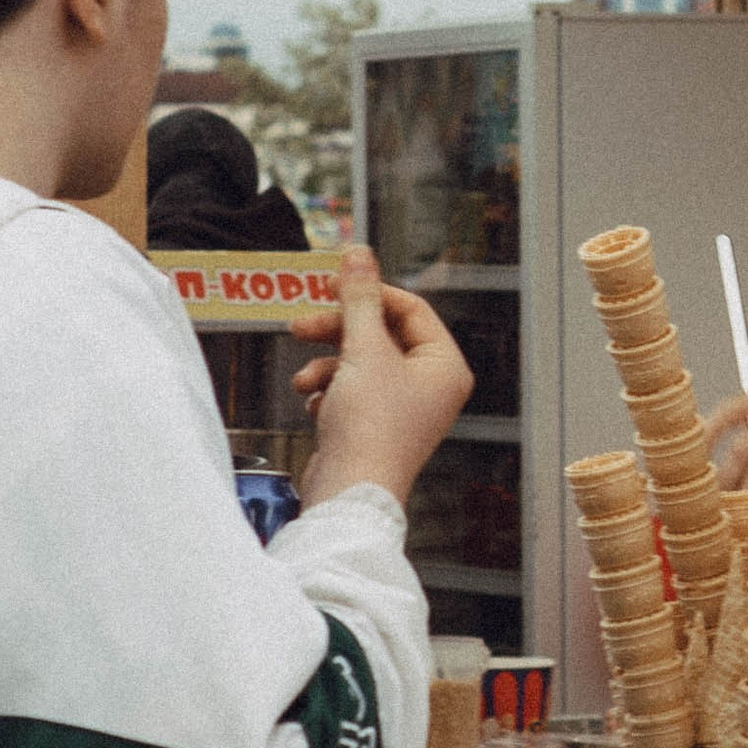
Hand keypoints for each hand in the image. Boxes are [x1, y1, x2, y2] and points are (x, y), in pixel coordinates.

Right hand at [296, 249, 472, 511]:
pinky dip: (329, 392)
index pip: (409, 309)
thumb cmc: (369, 430)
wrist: (348, 493)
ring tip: (304, 380)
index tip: (332, 285)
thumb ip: (359, 297)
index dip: (369, 294)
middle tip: (302, 325)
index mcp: (445, 366)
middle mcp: (430, 387)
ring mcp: (403, 409)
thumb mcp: (363, 350)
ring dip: (327, 365)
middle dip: (338, 331)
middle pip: (381, 334)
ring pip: (360, 363)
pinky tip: (316, 406)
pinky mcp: (375, 427)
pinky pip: (351, 391)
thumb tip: (358, 254)